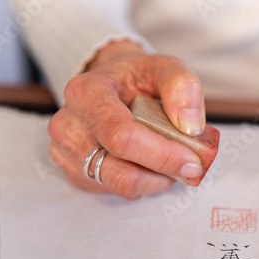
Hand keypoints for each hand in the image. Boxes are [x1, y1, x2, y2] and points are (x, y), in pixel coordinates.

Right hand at [48, 41, 205, 199]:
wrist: (110, 83)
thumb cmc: (137, 77)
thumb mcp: (164, 67)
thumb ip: (182, 87)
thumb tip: (190, 127)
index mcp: (87, 93)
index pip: (122, 137)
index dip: (162, 155)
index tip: (192, 160)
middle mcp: (69, 124)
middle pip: (121, 172)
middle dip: (163, 172)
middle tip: (189, 165)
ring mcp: (66, 152)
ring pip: (120, 186)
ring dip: (155, 179)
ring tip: (168, 158)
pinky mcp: (73, 172)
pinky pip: (115, 190)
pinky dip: (141, 183)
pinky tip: (147, 162)